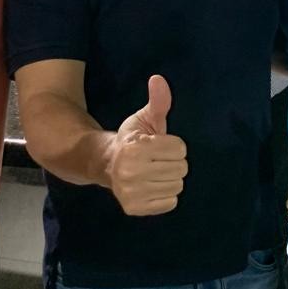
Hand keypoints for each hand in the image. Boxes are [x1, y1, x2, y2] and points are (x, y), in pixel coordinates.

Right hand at [104, 75, 187, 215]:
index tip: (159, 145)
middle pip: (181, 168)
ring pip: (177, 186)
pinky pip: (170, 203)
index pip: (180, 149)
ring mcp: (131, 193)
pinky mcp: (134, 209)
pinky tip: (152, 186)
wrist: (106, 164)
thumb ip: (157, 101)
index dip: (173, 145)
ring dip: (170, 178)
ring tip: (154, 172)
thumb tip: (158, 79)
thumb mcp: (143, 118)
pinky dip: (166, 195)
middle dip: (173, 162)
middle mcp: (131, 172)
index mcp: (135, 148)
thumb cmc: (131, 139)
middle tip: (157, 160)